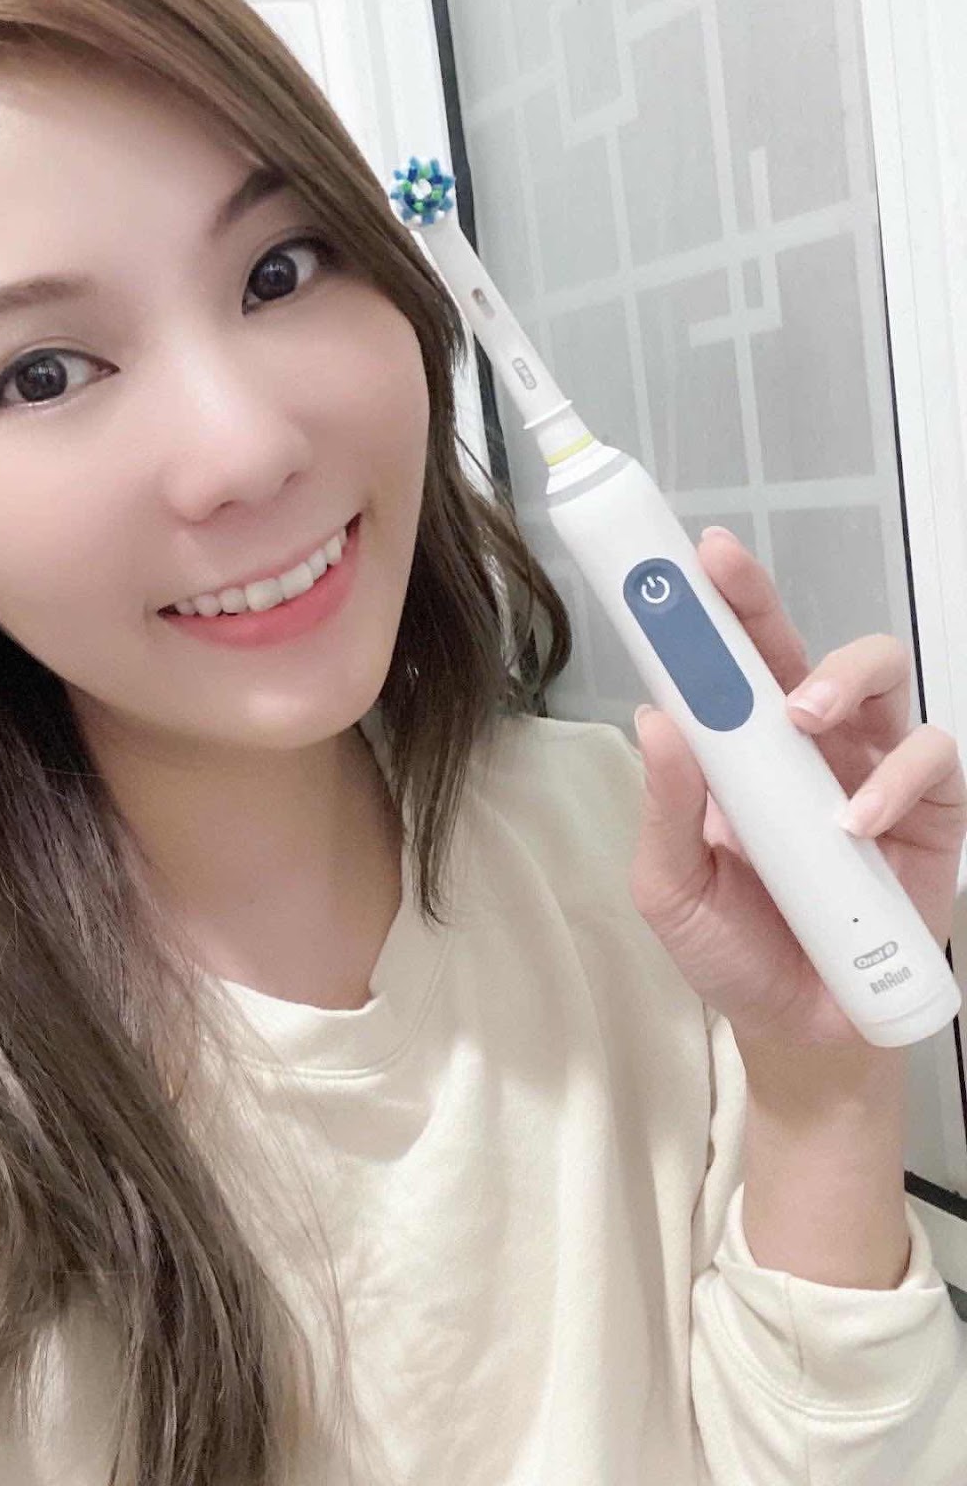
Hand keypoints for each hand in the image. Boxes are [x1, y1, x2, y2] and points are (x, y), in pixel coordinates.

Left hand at [629, 526, 966, 1052]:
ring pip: (883, 680)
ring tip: (801, 717)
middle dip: (765, 606)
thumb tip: (656, 716)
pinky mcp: (929, 815)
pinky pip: (931, 763)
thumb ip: (666, 808)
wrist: (800, 1029)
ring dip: (842, 679)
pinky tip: (855, 821)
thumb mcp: (674, 887)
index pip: (727, 665)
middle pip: (801, 647)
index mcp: (741, 754)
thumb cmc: (732, 949)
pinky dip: (897, 781)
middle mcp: (808, 748)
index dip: (714, 609)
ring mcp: (872, 773)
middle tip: (731, 590)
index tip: (689, 560)